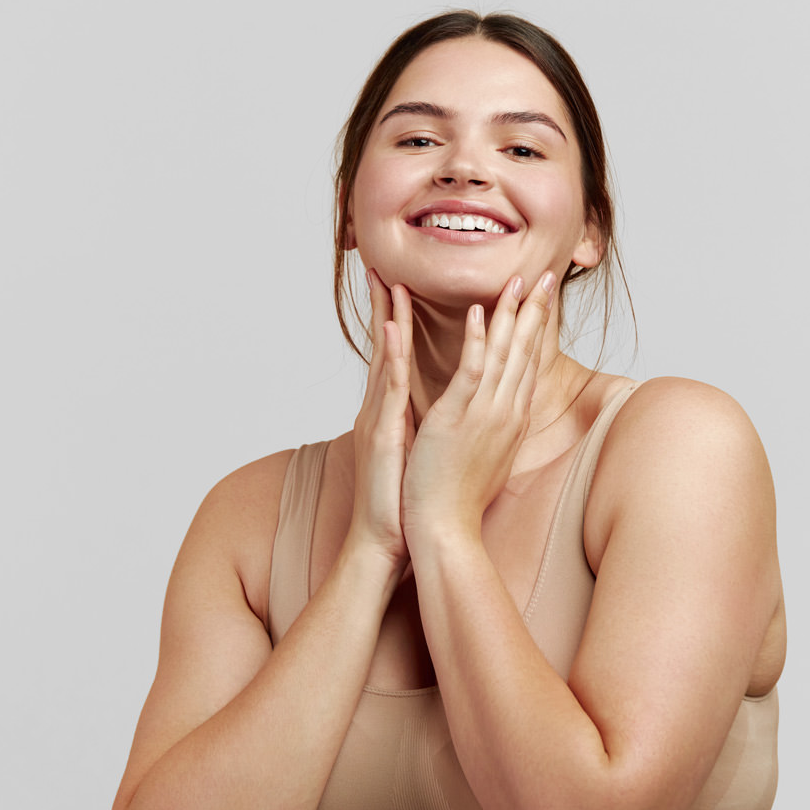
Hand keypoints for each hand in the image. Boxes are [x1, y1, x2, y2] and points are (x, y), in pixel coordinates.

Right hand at [347, 269, 414, 573]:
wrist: (382, 543)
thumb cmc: (401, 503)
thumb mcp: (412, 455)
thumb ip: (416, 428)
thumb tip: (430, 412)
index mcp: (391, 413)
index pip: (397, 357)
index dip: (398, 321)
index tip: (400, 286)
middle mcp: (382, 410)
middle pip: (386, 349)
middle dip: (386, 307)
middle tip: (382, 266)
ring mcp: (380, 420)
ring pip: (386, 359)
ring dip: (387, 319)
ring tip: (387, 280)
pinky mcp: (384, 434)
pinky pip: (390, 390)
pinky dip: (391, 358)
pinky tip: (391, 331)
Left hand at [402, 271, 556, 544]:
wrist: (444, 528)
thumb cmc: (459, 498)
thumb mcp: (487, 457)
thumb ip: (496, 431)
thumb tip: (503, 417)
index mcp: (511, 420)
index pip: (530, 365)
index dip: (539, 330)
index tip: (545, 301)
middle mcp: (506, 413)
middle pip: (526, 353)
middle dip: (536, 312)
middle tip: (548, 276)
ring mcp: (484, 414)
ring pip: (503, 355)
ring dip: (510, 314)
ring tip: (517, 279)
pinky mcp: (457, 418)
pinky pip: (471, 371)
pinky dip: (477, 341)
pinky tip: (479, 312)